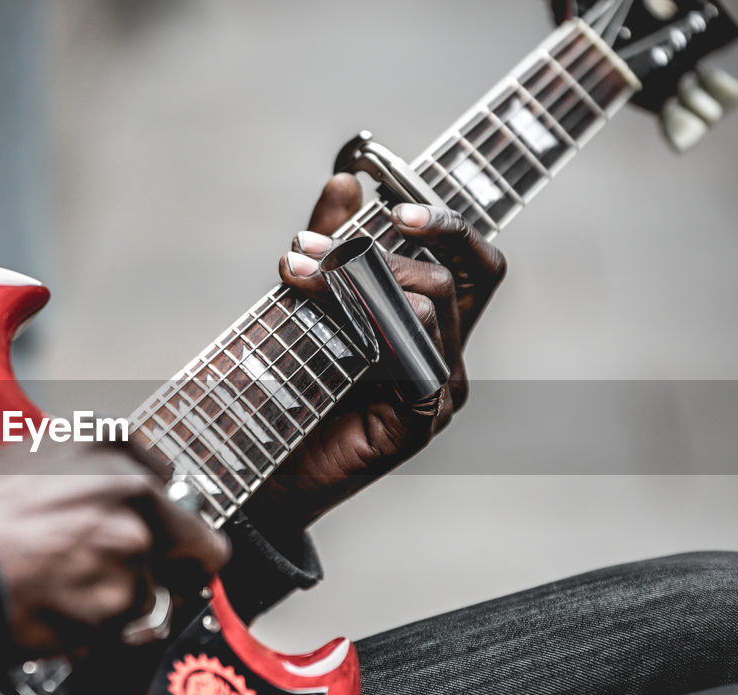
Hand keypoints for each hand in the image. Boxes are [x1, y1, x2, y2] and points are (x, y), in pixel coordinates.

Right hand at [0, 439, 229, 655]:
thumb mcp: (19, 460)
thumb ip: (77, 475)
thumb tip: (102, 496)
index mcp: (107, 447)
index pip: (168, 482)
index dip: (158, 514)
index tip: (153, 531)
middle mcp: (132, 491)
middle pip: (195, 546)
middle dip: (173, 569)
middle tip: (127, 583)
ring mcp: (131, 549)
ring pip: (150, 595)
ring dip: (116, 606)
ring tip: (56, 598)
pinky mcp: (118, 606)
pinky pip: (123, 633)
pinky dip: (96, 636)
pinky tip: (50, 618)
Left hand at [245, 174, 506, 529]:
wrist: (264, 471)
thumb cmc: (288, 391)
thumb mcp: (307, 300)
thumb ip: (331, 245)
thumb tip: (345, 181)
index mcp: (429, 325)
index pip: (474, 262)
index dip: (448, 224)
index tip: (395, 206)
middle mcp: (445, 356)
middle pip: (451, 277)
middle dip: (375, 252)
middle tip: (307, 251)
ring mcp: (439, 392)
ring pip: (427, 308)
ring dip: (355, 282)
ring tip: (295, 278)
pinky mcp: (420, 422)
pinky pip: (416, 359)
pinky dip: (373, 326)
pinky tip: (331, 321)